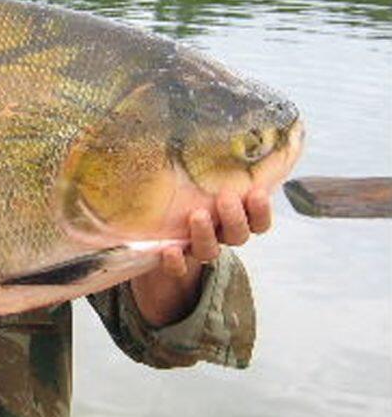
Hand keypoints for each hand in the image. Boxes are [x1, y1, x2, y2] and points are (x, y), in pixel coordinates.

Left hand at [131, 186, 271, 325]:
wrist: (155, 258)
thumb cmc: (179, 216)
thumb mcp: (195, 199)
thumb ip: (203, 185)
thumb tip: (216, 146)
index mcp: (228, 223)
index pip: (256, 222)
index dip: (261, 211)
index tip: (258, 193)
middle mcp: (218, 241)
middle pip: (238, 235)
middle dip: (234, 218)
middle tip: (226, 200)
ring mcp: (195, 255)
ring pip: (209, 251)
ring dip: (206, 235)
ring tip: (197, 216)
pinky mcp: (170, 267)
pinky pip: (176, 269)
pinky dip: (174, 261)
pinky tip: (170, 251)